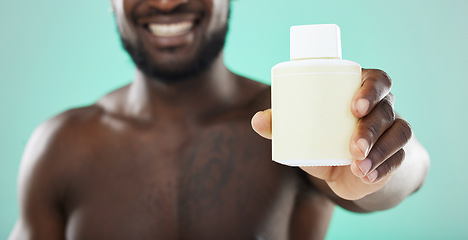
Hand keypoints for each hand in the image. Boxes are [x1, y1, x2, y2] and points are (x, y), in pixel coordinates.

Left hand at [251, 69, 412, 199]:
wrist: (343, 169)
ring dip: (381, 150)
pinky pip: (398, 158)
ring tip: (359, 165)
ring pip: (399, 132)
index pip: (376, 80)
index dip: (370, 90)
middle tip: (353, 145)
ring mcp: (392, 130)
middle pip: (387, 108)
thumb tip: (256, 121)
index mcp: (360, 90)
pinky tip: (368, 177)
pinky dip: (384, 168)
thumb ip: (280, 124)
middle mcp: (382, 107)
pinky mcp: (396, 154)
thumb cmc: (321, 138)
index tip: (353, 107)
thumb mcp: (302, 132)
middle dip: (371, 127)